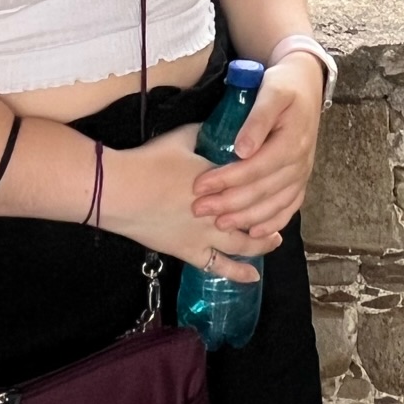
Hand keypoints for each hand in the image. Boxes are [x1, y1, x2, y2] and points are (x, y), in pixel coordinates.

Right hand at [106, 124, 270, 282]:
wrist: (121, 191)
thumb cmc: (150, 162)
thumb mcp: (181, 137)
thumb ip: (202, 133)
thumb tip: (214, 127)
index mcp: (221, 179)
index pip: (252, 183)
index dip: (266, 182)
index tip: (277, 179)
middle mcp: (219, 208)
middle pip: (253, 214)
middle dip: (269, 214)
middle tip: (282, 213)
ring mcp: (205, 233)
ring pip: (242, 242)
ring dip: (260, 242)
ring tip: (274, 240)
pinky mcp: (189, 251)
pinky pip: (218, 266)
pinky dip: (237, 272)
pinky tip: (252, 277)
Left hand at [191, 55, 324, 238]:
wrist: (307, 85)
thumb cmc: (284, 85)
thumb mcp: (271, 91)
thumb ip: (257, 119)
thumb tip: (241, 149)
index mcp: (291, 142)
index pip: (255, 168)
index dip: (227, 179)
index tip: (199, 185)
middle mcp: (300, 163)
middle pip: (262, 191)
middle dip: (229, 203)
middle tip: (199, 209)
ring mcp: (303, 173)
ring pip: (275, 204)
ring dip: (246, 217)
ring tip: (219, 224)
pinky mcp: (301, 178)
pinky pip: (290, 207)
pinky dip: (273, 222)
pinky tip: (254, 232)